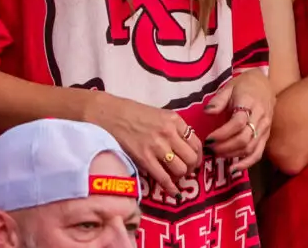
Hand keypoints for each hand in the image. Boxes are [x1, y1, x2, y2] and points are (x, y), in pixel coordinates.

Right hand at [86, 93, 201, 197]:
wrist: (109, 115)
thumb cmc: (132, 113)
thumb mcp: (159, 115)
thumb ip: (173, 129)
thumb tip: (184, 147)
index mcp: (175, 120)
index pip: (196, 143)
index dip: (198, 156)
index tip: (195, 162)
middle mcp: (169, 133)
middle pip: (191, 158)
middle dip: (191, 168)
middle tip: (186, 171)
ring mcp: (157, 146)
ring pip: (180, 169)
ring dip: (180, 176)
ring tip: (175, 177)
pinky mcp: (144, 159)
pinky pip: (164, 178)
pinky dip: (171, 188)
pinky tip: (174, 193)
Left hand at [203, 69, 273, 171]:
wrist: (264, 84)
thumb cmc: (243, 86)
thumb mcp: (228, 87)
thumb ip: (218, 100)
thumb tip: (207, 112)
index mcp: (249, 102)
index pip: (237, 123)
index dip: (222, 134)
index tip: (208, 139)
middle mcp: (260, 117)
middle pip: (244, 138)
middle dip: (225, 147)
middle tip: (209, 149)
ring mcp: (265, 128)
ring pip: (250, 148)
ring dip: (232, 155)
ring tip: (217, 155)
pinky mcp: (266, 136)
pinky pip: (258, 153)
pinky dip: (247, 163)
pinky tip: (234, 169)